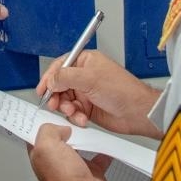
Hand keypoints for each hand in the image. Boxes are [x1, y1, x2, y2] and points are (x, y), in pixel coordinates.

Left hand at [27, 124, 111, 180]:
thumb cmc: (64, 180)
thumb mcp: (47, 146)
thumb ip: (49, 130)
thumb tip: (61, 127)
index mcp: (41, 154)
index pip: (39, 133)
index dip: (44, 121)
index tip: (52, 110)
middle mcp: (57, 160)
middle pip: (61, 136)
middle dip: (68, 126)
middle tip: (74, 118)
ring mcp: (74, 166)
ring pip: (80, 144)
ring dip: (86, 136)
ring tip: (88, 127)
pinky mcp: (91, 171)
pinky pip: (98, 156)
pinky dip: (103, 150)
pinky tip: (103, 142)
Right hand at [36, 50, 162, 138]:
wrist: (137, 113)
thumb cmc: (122, 90)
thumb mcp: (90, 78)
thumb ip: (66, 77)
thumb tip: (50, 80)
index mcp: (86, 61)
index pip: (60, 65)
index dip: (49, 77)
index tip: (42, 88)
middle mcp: (84, 76)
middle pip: (60, 84)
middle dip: (56, 95)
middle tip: (54, 103)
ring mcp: (86, 92)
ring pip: (65, 100)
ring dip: (67, 108)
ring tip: (73, 112)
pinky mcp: (88, 108)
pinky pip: (73, 112)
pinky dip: (75, 117)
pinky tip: (82, 119)